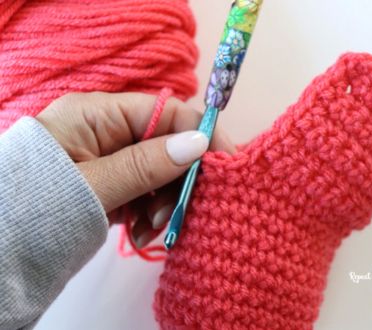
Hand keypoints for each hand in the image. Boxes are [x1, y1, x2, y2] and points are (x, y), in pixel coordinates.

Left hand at [36, 92, 234, 246]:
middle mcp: (108, 132)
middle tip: (180, 211)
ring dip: (164, 202)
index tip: (227, 162)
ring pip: (160, 174)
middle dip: (178, 179)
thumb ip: (146, 164)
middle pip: (166, 145)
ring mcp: (111, 161)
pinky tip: (140, 232)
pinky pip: (146, 194)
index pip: (165, 112)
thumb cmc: (38, 207)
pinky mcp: (113, 186)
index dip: (200, 134)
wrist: (3, 250)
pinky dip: (150, 213)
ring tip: (149, 228)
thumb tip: (200, 142)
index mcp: (98, 115)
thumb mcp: (94, 184)